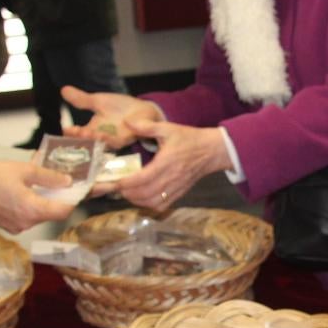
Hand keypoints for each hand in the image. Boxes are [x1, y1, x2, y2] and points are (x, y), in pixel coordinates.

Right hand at [0, 160, 75, 231]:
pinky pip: (25, 218)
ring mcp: (17, 226)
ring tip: (37, 186)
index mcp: (33, 209)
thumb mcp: (25, 170)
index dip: (72, 200)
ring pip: (38, 215)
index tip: (75, 191)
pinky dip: (29, 207)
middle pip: (51, 213)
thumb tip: (66, 182)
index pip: (63, 211)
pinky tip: (23, 194)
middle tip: (57, 184)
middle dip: (55, 199)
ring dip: (41, 203)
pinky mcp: (8, 226)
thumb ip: (49, 177)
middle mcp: (27, 223)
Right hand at [61, 86, 158, 145]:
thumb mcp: (98, 101)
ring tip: (90, 132)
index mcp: (92, 129)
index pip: (78, 134)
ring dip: (97, 138)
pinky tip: (109, 131)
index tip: (65, 130)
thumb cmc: (119, 109)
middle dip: (83, 138)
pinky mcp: (127, 139)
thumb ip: (82, 99)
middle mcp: (101, 137)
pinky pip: (120, 141)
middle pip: (89, 141)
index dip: (71, 133)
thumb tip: (63, 90)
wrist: (142, 111)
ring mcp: (114, 140)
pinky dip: (114, 137)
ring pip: (103, 142)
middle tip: (78, 132)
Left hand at [115, 121, 230, 210]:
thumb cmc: (188, 139)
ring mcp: (176, 188)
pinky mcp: (179, 193)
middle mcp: (171, 178)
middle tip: (116, 187)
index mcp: (166, 162)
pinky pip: (162, 205)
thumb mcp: (167, 128)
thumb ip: (146, 126)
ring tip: (126, 193)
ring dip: (136, 200)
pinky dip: (148, 205)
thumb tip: (127, 122)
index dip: (127, 182)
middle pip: (145, 193)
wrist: (211, 151)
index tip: (115, 181)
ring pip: (152, 202)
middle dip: (127, 193)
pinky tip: (141, 199)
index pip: (143, 178)